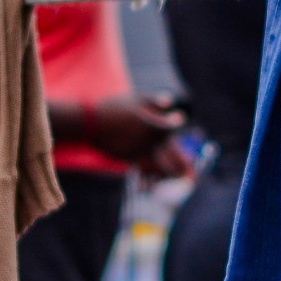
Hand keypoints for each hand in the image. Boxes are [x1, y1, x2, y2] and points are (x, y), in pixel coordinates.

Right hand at [65, 93, 184, 167]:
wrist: (90, 124)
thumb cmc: (113, 108)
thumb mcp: (135, 99)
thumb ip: (154, 100)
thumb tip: (170, 101)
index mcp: (154, 126)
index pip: (173, 127)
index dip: (177, 121)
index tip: (178, 117)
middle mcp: (150, 142)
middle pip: (173, 156)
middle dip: (183, 166)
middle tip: (190, 174)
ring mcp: (139, 152)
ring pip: (159, 169)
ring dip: (169, 174)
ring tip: (175, 178)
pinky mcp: (128, 159)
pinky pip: (144, 171)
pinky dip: (151, 178)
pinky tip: (153, 181)